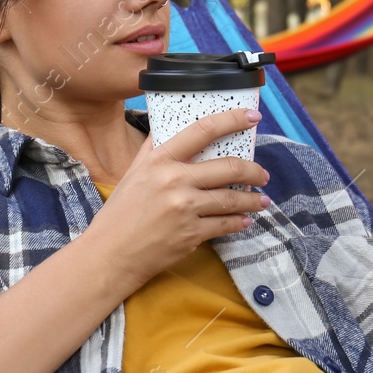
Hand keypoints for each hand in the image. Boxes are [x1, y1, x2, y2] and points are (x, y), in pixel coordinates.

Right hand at [91, 107, 270, 293]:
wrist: (110, 254)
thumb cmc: (119, 213)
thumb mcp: (133, 173)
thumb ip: (153, 149)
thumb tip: (166, 124)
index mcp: (159, 161)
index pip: (202, 131)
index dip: (232, 120)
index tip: (252, 117)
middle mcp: (174, 181)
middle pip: (228, 167)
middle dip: (253, 170)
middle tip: (262, 173)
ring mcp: (185, 209)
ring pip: (232, 199)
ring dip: (253, 200)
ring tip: (261, 200)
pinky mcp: (191, 235)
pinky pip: (226, 225)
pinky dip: (240, 222)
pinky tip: (245, 220)